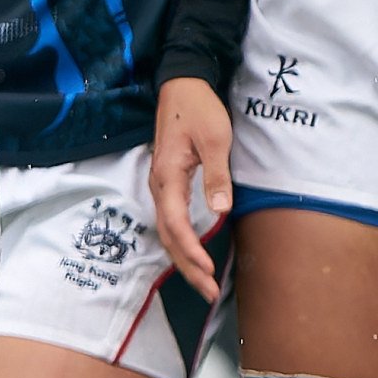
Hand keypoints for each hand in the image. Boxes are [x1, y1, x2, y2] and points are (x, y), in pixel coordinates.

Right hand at [149, 78, 233, 302]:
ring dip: (184, 259)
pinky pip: (170, 222)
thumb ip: (217, 176)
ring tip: (204, 283)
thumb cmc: (199, 109)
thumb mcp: (216, 139)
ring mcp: (160, 186)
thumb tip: (219, 210)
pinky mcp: (167, 184)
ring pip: (166, 232)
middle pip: (168, 236)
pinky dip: (181, 243)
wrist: (182, 85)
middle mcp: (158, 185)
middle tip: (209, 292)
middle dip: (187, 267)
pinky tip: (193, 255)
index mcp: (167, 176)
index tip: (208, 270)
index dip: (190, 250)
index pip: (175, 223)